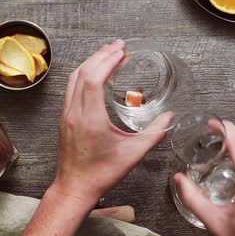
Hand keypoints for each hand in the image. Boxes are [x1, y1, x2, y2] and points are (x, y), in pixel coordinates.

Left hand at [53, 39, 171, 205]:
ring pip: (73, 79)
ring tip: (107, 54)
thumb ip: (154, 134)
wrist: (75, 189)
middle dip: (101, 56)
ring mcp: (67, 115)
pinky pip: (70, 88)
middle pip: (83, 73)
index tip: (121, 51)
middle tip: (118, 46)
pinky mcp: (64, 119)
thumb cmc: (101, 174)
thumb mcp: (133, 154)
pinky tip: (94, 74)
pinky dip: (83, 75)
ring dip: (90, 63)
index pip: (93, 79)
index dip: (107, 61)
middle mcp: (75, 113)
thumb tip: (169, 117)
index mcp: (90, 119)